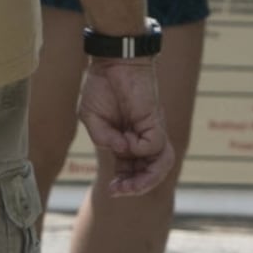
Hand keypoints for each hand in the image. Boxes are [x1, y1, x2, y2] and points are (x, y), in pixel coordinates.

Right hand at [78, 54, 176, 198]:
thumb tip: (121, 150)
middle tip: (119, 191)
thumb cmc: (102, 86)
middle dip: (136, 186)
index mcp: (126, 142)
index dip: (124, 183)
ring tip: (130, 186)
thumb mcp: (92, 118)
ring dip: (147, 179)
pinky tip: (126, 142)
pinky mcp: (154, 122)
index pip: (131, 171)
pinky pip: (154, 146)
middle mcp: (141, 140)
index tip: (112, 190)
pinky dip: (139, 149)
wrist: (112, 62)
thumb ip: (102, 138)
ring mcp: (150, 131)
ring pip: (161, 164)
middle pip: (149, 172)